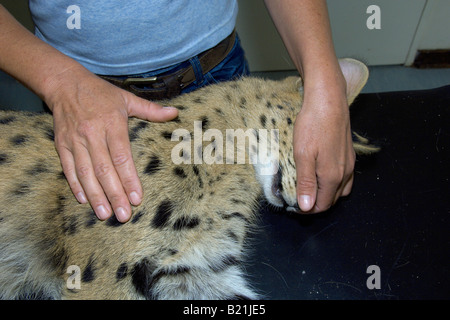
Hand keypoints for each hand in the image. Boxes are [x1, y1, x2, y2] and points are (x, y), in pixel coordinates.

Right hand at [46, 67, 177, 221]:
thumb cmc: (100, 93)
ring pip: (86, 173)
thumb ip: (151, 110)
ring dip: (95, 195)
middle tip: (124, 215)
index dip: (129, 179)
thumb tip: (175, 113)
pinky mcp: (61, 144)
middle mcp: (93, 134)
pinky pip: (68, 168)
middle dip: (115, 194)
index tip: (137, 198)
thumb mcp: (127, 98)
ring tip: (105, 214)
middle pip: (105, 170)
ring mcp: (75, 140)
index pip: (122, 157)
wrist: (65, 83)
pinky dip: (75, 185)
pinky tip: (83, 200)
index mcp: (112, 124)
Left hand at [293, 85, 354, 212]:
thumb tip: (307, 207)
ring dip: (327, 194)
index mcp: (332, 176)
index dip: (308, 210)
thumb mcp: (303, 155)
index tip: (293, 206)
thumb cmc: (313, 126)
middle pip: (332, 199)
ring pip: (341, 189)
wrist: (328, 100)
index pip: (322, 205)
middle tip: (298, 198)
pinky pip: (346, 177)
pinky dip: (335, 183)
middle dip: (316, 203)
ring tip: (310, 189)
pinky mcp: (350, 153)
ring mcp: (350, 163)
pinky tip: (324, 175)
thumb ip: (306, 182)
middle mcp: (345, 173)